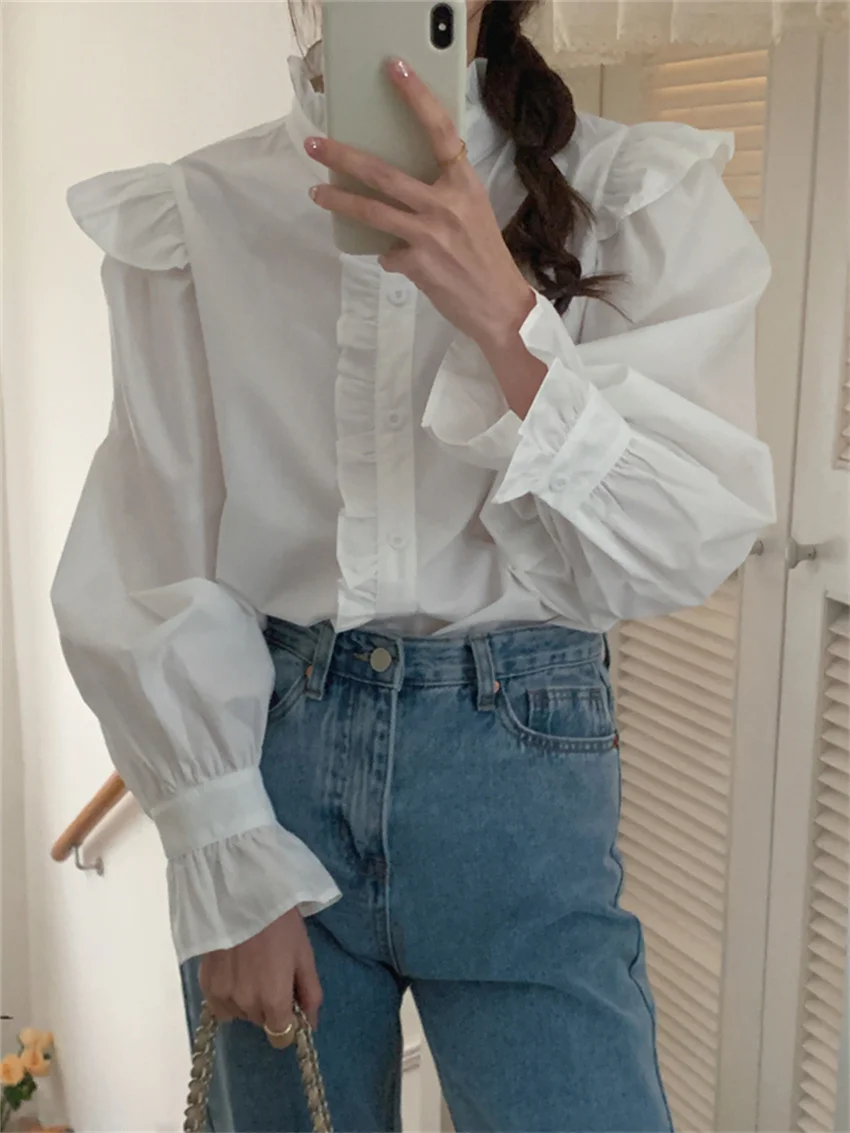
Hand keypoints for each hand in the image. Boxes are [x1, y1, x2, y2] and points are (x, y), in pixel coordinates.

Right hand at [199, 907, 322, 1040]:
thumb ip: (310, 994)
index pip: (281, 1036)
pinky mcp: (205, 986)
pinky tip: (234, 971)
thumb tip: (311, 1025)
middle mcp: (246, 1004)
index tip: (288, 1004)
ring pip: (241, 1013)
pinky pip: (221, 1005)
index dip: (288, 1024)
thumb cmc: (280, 923)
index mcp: (273, 999)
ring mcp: (222, 996)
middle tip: (271, 973)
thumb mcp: (304, 955)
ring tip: (251, 968)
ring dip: (248, 1000)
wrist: (241, 896)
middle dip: (269, 1006)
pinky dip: (229, 995)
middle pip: (261, 1021)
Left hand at [305, 58, 534, 354]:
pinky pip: (387, 253)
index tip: (395, 68)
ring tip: (318, 193)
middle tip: (316, 144)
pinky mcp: (417, 264)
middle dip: (344, 157)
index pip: (440, 131)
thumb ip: (443, 193)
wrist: (499, 306)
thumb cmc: (485, 257)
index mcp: (465, 184)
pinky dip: (389, 255)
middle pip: (384, 174)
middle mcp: (447, 205)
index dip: (417, 97)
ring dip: (340, 201)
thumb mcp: (473, 212)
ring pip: (372, 211)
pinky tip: (400, 260)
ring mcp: (430, 235)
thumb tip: (399, 186)